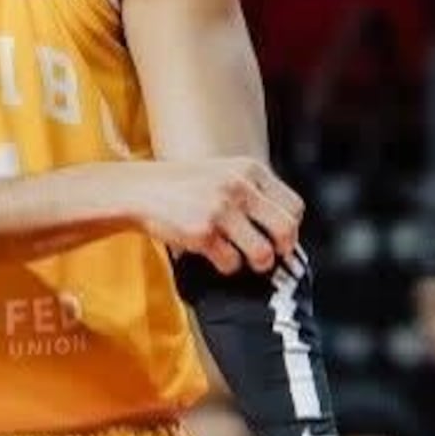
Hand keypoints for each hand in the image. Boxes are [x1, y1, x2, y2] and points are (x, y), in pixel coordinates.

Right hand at [118, 155, 303, 271]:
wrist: (140, 190)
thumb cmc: (183, 185)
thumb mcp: (224, 173)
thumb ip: (253, 191)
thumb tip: (285, 229)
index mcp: (250, 169)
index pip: (294, 205)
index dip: (292, 227)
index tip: (281, 238)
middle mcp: (239, 187)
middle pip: (286, 230)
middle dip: (282, 250)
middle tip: (271, 256)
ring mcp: (220, 210)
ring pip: (262, 252)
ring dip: (257, 263)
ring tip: (244, 260)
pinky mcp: (202, 233)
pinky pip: (231, 263)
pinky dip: (227, 266)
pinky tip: (216, 256)